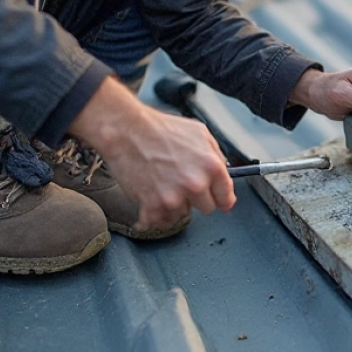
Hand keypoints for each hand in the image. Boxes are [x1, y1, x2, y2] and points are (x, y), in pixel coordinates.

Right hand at [68, 77, 234, 230]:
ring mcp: (173, 197)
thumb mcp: (200, 133)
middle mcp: (195, 184)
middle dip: (197, 199)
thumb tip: (224, 173)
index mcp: (211, 166)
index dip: (222, 199)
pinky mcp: (151, 206)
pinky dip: (155, 216)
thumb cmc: (160, 129)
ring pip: (182, 214)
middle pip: (206, 209)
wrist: (126, 130)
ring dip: (175, 205)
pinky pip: (160, 223)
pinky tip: (151, 204)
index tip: (219, 202)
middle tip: (182, 185)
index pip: (225, 196)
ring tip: (162, 186)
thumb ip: (215, 155)